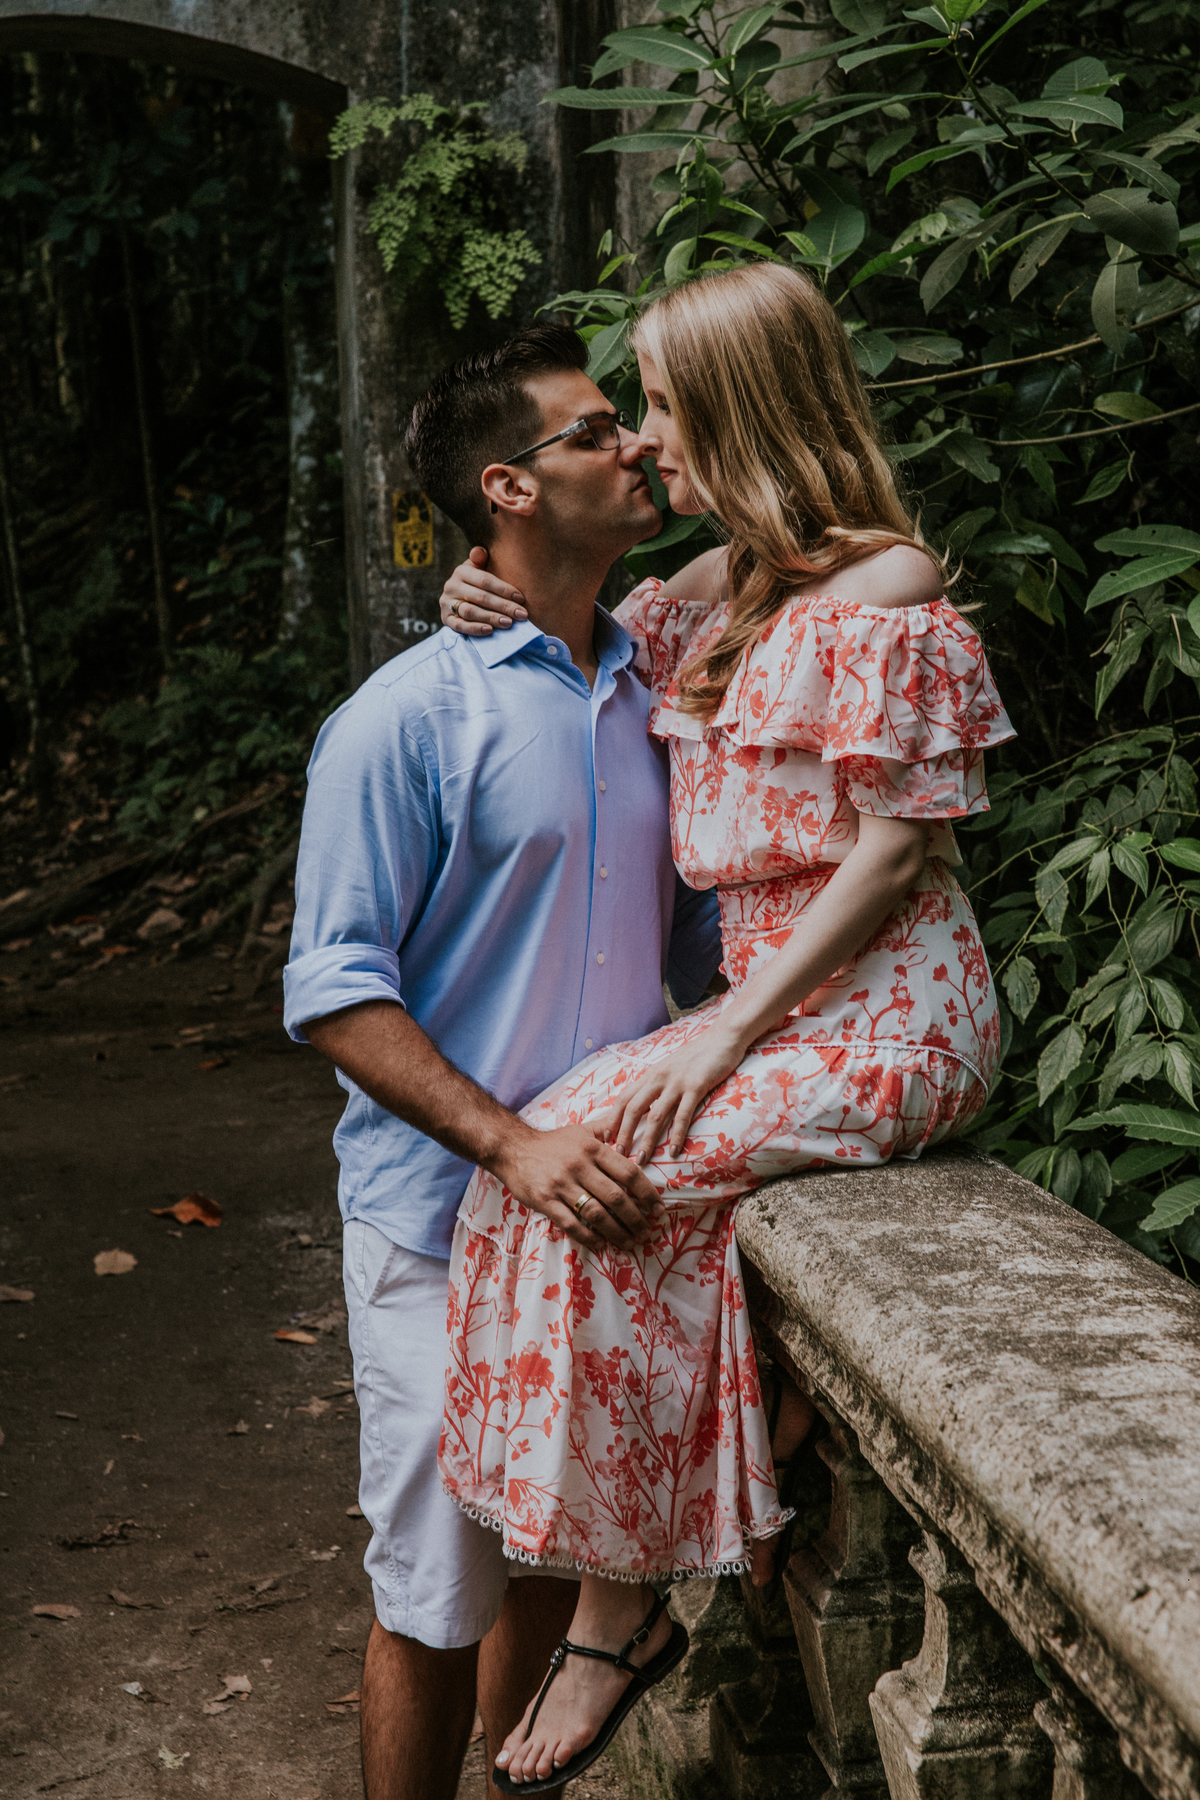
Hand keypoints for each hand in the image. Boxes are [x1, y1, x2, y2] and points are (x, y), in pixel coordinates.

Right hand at [441, 546, 528, 636]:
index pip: (485, 580)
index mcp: (461, 571)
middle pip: (481, 597)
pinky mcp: (445, 619)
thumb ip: (480, 559)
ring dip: (491, 618)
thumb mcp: (478, 567)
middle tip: (521, 614)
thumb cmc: (476, 582)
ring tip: (509, 623)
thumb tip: (480, 551)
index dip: (504, 589)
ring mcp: (447, 603)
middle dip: (504, 606)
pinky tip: (490, 631)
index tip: (521, 599)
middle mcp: (451, 586)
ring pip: (471, 612)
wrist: (457, 597)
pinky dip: (475, 629)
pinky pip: (460, 626)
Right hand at [490, 1120, 664, 1253]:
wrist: (512, 1148)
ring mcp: (561, 1185)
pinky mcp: (545, 1201)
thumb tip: (636, 1120)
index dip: (647, 1193)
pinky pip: (571, 1224)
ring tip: (630, 1243)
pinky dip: (588, 1238)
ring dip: (617, 1232)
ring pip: (596, 1214)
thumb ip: (609, 1128)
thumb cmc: (553, 1142)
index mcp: (593, 1149)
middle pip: (616, 1197)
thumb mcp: (583, 1130)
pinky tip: (600, 1245)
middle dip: (636, 1219)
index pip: (628, 1172)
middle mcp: (579, 1166)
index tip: (658, 1209)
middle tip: (647, 1232)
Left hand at [603, 1019, 747, 1164]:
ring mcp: (677, 1082)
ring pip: (655, 1116)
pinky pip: (683, 1115)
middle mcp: (659, 1078)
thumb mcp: (670, 1068)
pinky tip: (674, 1151)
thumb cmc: (698, 1056)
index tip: (606, 1141)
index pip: (623, 1099)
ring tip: (641, 1161)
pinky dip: (677, 1135)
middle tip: (618, 1156)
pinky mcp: (697, 1086)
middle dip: (623, 1134)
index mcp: (650, 1075)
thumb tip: (645, 1108)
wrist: (723, 1037)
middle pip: (633, 1109)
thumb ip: (657, 1085)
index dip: (612, 1120)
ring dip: (647, 1141)